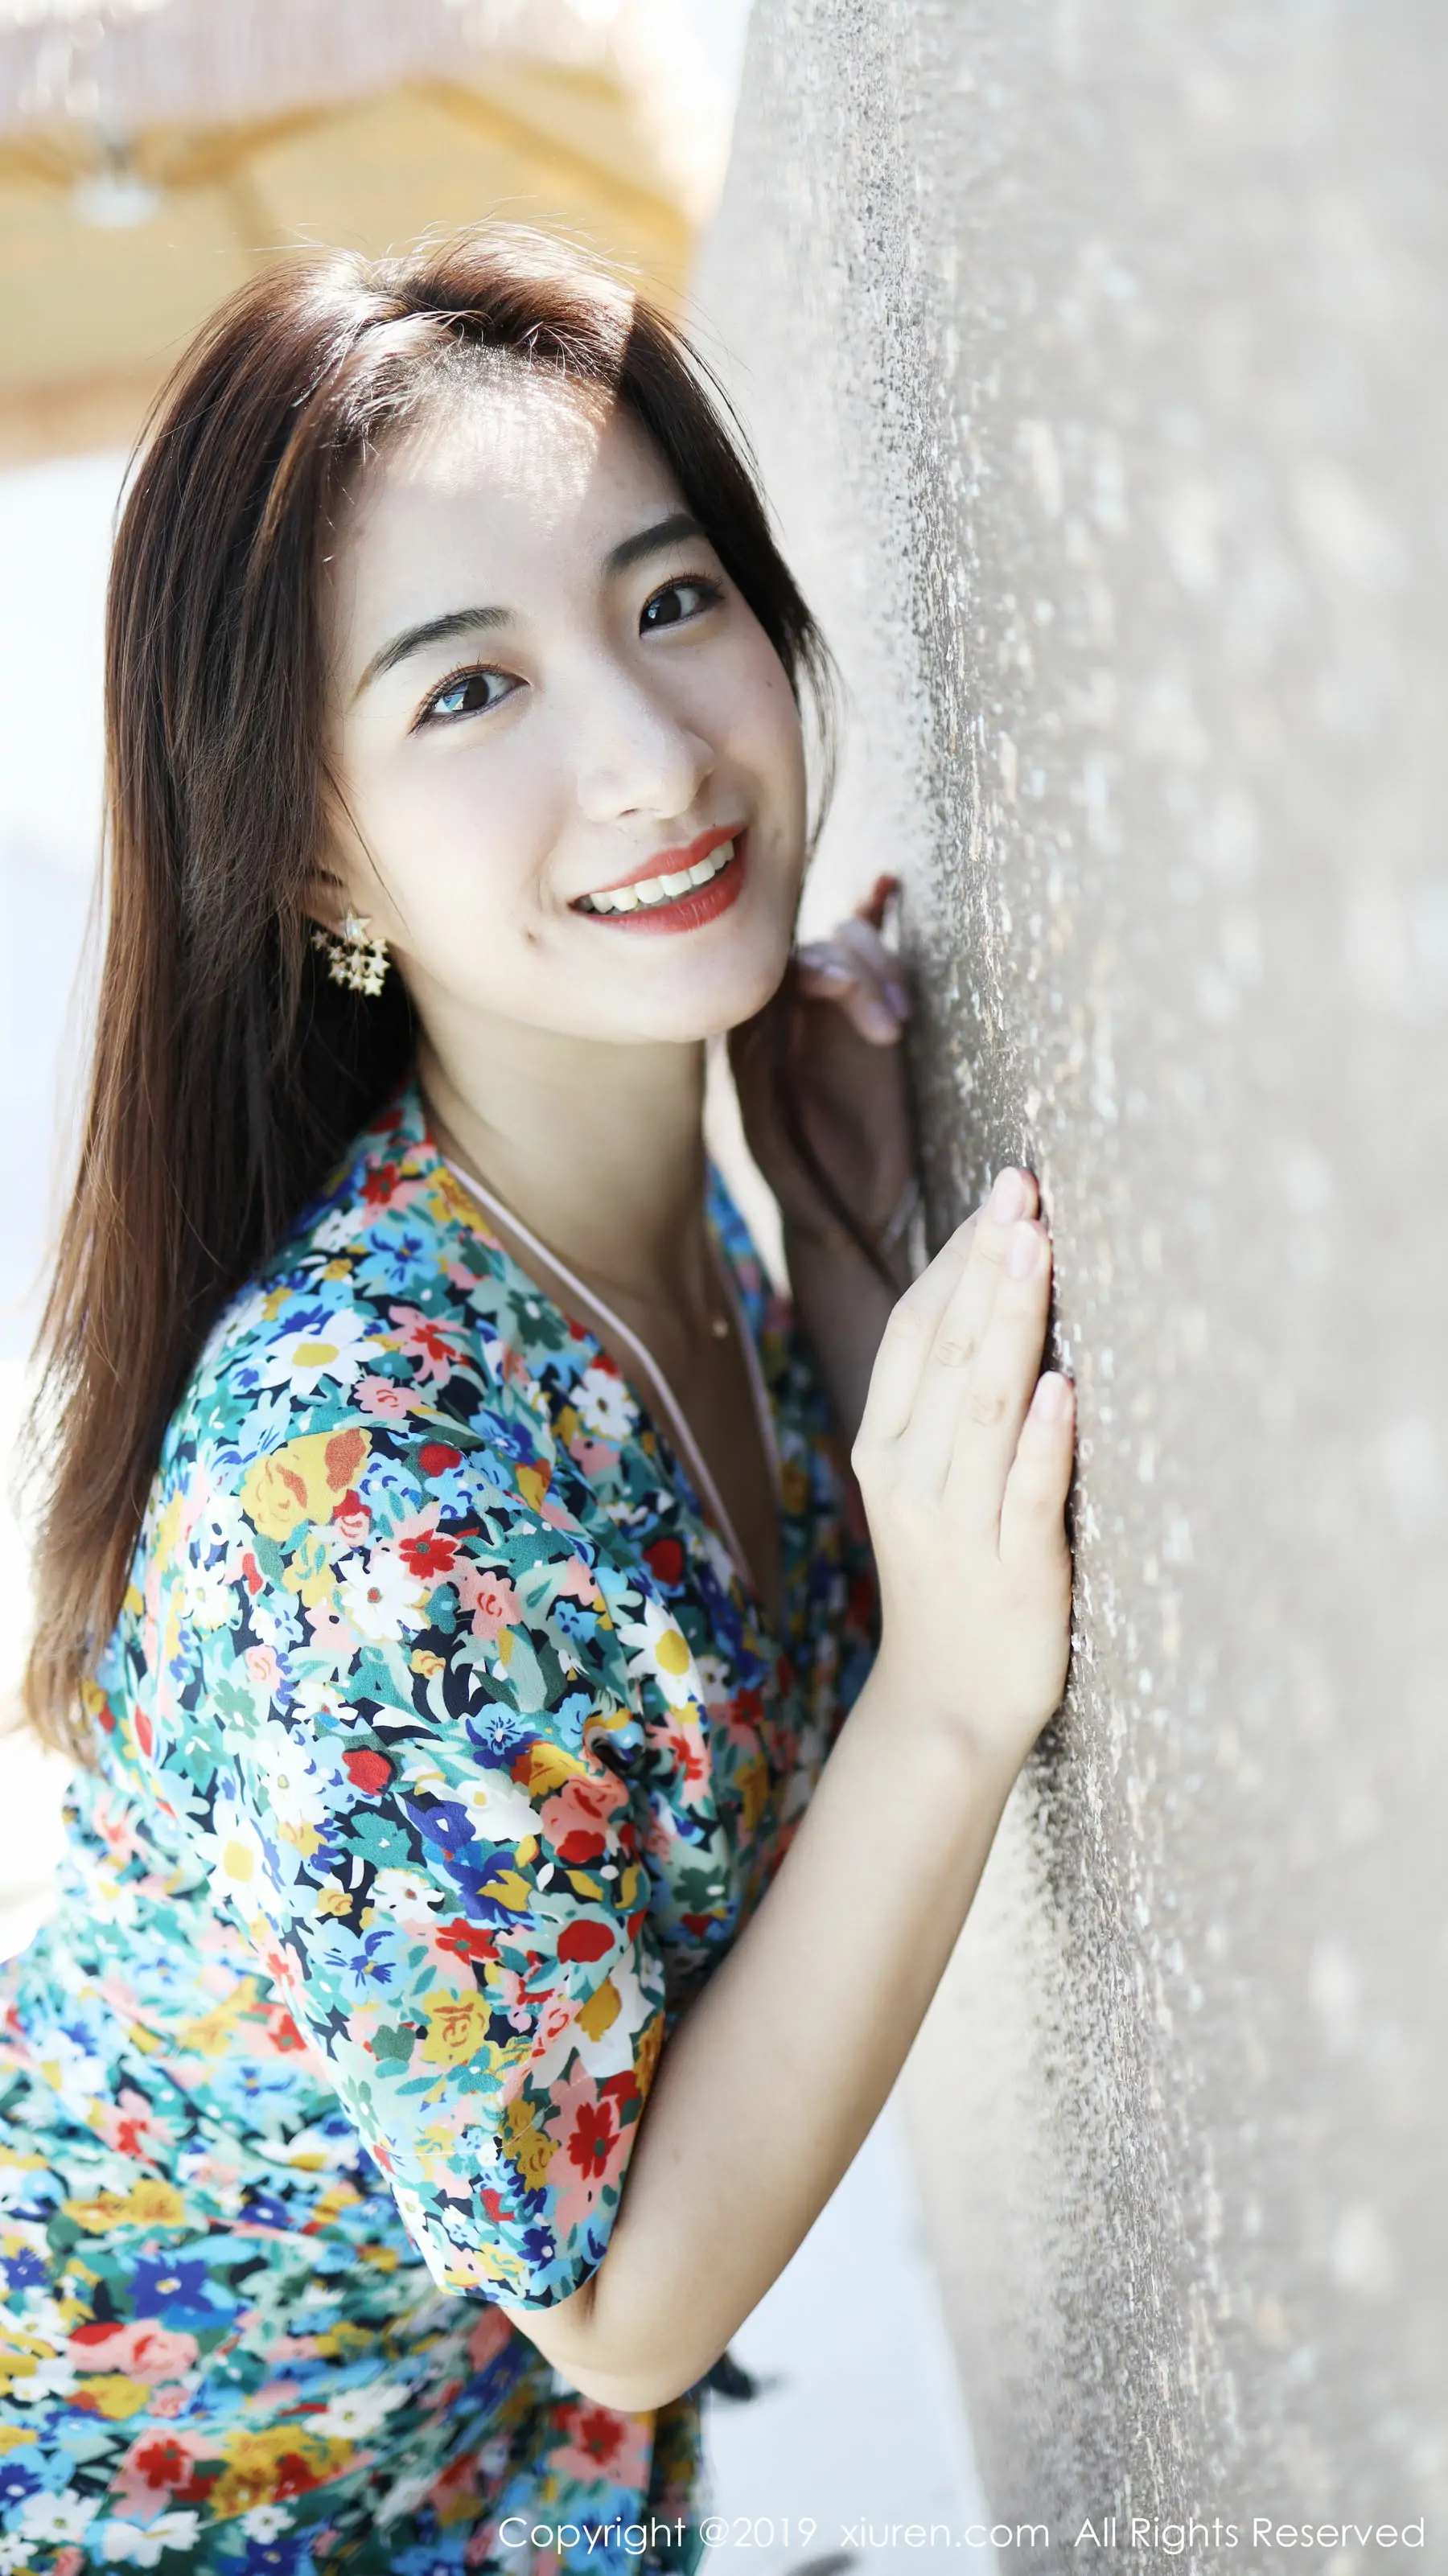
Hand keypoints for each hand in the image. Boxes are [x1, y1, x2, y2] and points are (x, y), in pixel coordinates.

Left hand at [729, 875, 916, 1253]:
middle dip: (862, 976)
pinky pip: (865, 946)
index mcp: (751, 1039)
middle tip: (893, 1030)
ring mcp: (828, 1007)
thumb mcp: (780, 1142)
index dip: (824, 977)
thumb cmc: (814, 1187)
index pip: (777, 974)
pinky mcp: (869, 1010)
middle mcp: (785, 1013)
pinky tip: (886, 887)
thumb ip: (766, 1082)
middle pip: (816, 949)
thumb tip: (766, 1022)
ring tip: (901, 1021)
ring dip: (883, 968)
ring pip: (848, 945)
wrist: (851, 1209)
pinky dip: (874, 915)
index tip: (872, 1019)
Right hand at [851, 1167, 1073, 1768]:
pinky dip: (1044, 1441)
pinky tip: (1062, 1387)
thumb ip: (947, 1400)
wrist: (946, 1705)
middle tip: (1022, 1192)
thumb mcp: (926, 1482)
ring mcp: (958, 1527)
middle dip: (988, 1267)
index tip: (1003, 1193)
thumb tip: (989, 1292)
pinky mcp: (1013, 1573)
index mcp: (884, 1448)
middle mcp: (909, 1478)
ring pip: (985, 1409)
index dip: (956, 1259)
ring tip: (1036, 1250)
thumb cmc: (953, 1578)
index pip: (914, 1332)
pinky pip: (1026, 1495)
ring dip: (1011, 1324)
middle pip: (948, 1354)